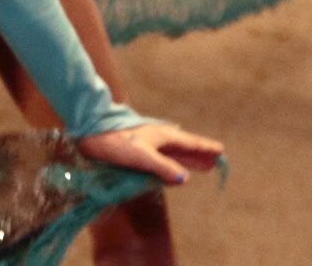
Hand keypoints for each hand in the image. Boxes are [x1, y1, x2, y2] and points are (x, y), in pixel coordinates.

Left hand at [77, 122, 223, 184]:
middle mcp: (159, 137)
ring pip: (175, 150)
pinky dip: (174, 159)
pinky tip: (173, 162)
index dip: (205, 148)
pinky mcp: (139, 146)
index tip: (221, 151)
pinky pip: (165, 154)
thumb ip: (163, 167)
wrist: (91, 131)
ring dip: (189, 158)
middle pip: (185, 147)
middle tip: (216, 161)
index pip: (190, 143)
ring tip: (202, 164)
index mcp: (164, 136)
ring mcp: (149, 141)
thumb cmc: (116, 142)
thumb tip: (185, 179)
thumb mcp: (142, 156)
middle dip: (200, 155)